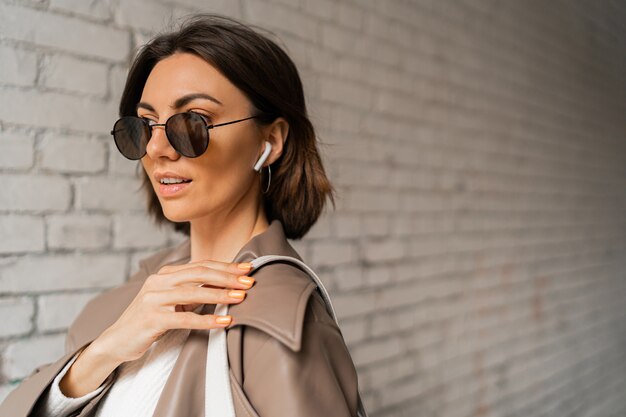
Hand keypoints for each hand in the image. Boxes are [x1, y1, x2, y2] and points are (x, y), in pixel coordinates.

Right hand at [93, 260, 254, 363]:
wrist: (116, 341)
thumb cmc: (149, 321)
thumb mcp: (171, 301)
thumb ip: (191, 292)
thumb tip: (223, 287)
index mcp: (165, 274)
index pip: (201, 265)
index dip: (226, 266)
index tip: (247, 269)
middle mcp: (158, 282)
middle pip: (200, 273)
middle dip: (227, 277)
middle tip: (250, 281)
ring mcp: (153, 299)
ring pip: (193, 293)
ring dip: (220, 294)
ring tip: (242, 297)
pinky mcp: (152, 319)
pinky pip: (185, 318)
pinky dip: (207, 319)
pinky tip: (225, 321)